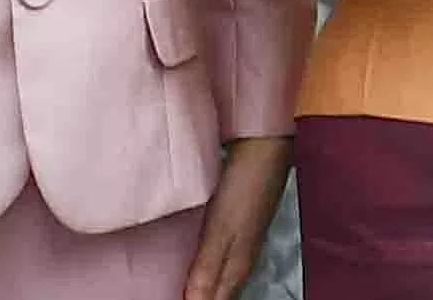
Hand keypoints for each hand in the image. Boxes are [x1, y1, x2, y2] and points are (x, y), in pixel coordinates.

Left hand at [178, 135, 292, 299]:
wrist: (264, 148)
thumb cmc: (243, 189)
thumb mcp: (221, 231)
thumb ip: (206, 270)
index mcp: (237, 267)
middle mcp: (241, 261)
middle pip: (220, 294)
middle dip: (200, 298)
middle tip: (168, 294)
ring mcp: (240, 245)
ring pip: (220, 279)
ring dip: (201, 287)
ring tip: (178, 288)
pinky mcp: (236, 230)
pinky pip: (217, 262)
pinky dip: (203, 270)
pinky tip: (191, 264)